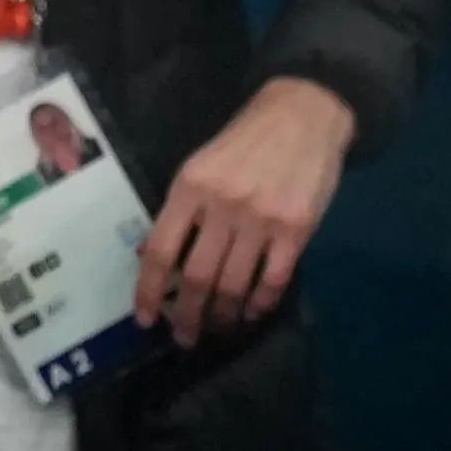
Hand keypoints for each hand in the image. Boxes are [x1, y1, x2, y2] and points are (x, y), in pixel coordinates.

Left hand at [142, 74, 349, 345]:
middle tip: (184, 337)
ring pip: (233, 285)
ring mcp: (261, 219)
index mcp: (190, 187)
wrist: (304, 113)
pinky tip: (252, 312)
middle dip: (186, 316)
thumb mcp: (200, 165)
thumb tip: (150, 256)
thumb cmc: (245, 141)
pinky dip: (260, 303)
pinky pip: (273, 280)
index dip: (148, 291)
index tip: (145, 319)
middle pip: (196, 277)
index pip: (160, 251)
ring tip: (219, 328)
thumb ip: (179, 210)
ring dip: (222, 316)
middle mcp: (222, 205)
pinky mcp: (296, 229)